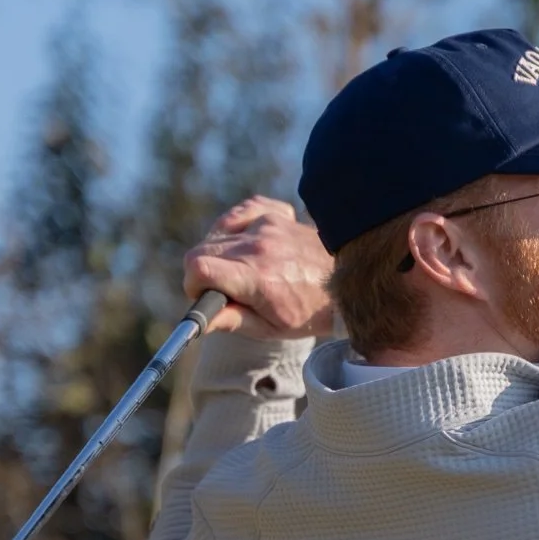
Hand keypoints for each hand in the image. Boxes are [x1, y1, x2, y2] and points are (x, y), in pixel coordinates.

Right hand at [184, 197, 335, 338]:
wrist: (346, 286)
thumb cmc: (307, 312)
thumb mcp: (269, 327)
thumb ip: (232, 320)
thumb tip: (201, 319)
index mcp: (256, 277)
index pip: (199, 267)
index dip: (192, 284)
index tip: (203, 294)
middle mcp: (259, 245)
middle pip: (203, 250)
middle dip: (204, 272)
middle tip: (224, 288)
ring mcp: (268, 225)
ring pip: (218, 232)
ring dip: (219, 250)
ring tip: (238, 269)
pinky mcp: (276, 213)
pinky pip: (240, 212)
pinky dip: (236, 225)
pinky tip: (245, 242)